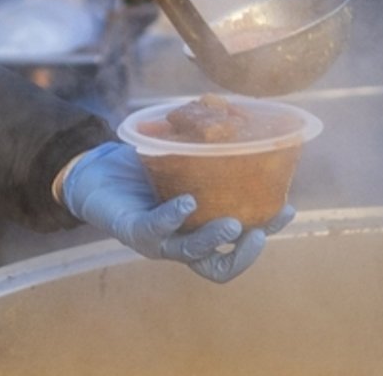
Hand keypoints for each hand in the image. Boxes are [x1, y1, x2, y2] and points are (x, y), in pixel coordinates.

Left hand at [58, 142, 293, 283]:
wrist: (95, 173)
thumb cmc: (142, 169)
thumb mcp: (181, 158)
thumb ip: (210, 148)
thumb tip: (245, 116)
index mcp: (198, 230)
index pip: (239, 244)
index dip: (266, 232)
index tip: (287, 209)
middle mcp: (180, 243)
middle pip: (218, 266)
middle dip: (244, 254)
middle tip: (260, 232)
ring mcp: (158, 242)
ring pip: (192, 254)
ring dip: (214, 241)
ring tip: (231, 225)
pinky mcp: (133, 231)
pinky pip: (156, 229)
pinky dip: (174, 216)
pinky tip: (188, 202)